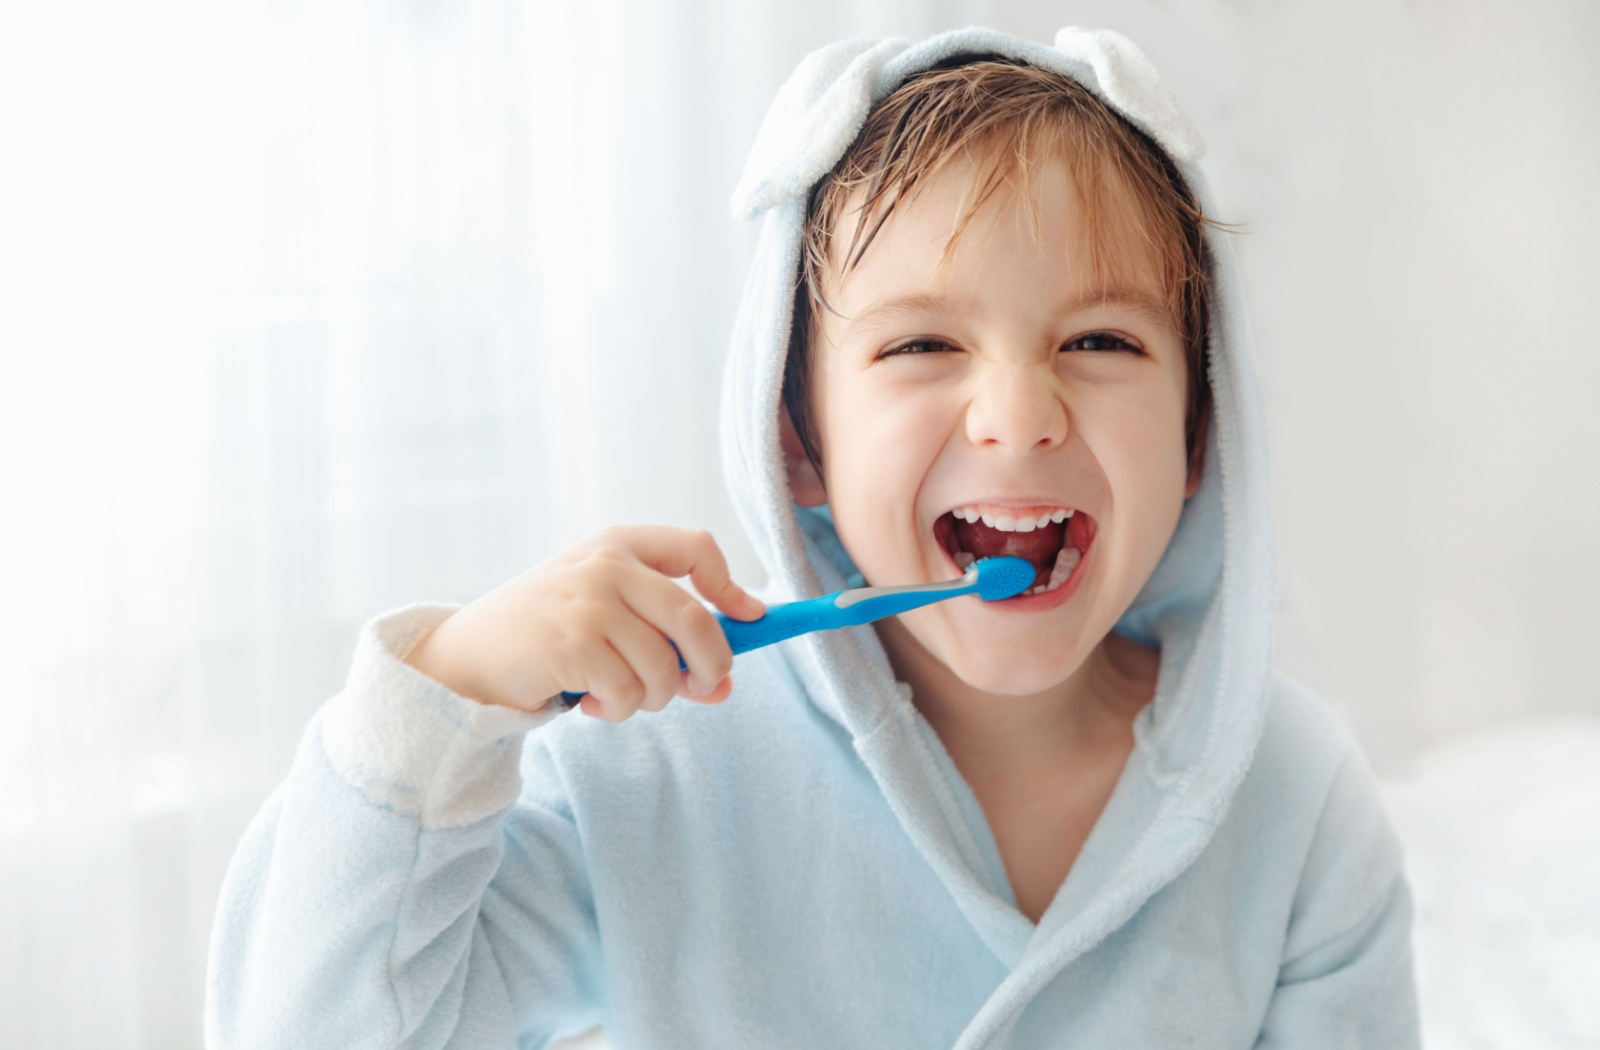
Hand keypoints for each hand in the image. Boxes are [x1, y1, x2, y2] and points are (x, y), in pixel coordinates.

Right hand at [403, 526, 764, 720]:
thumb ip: (663, 644)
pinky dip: (617, 709)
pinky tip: (589, 702)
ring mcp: (590, 601)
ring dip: (651, 698)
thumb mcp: (605, 624)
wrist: (464, 660)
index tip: (749, 617)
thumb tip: (723, 686)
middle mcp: (607, 564)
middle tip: (701, 689)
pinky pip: (629, 693)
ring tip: (615, 696)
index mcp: (617, 545)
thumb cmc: (544, 640)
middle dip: (712, 664)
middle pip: (694, 618)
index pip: (696, 546)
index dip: (730, 585)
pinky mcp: (574, 642)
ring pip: (664, 667)